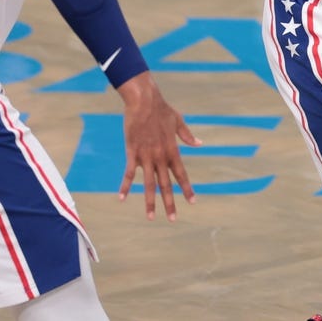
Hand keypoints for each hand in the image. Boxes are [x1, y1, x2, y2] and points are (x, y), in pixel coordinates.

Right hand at [116, 73, 200, 220]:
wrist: (144, 101)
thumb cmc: (161, 109)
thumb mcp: (178, 121)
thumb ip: (187, 135)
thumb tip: (200, 144)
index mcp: (172, 150)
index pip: (181, 174)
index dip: (187, 189)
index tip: (192, 202)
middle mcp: (160, 156)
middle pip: (166, 184)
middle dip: (170, 203)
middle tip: (173, 219)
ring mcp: (145, 156)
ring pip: (148, 184)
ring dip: (150, 202)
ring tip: (151, 217)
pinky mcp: (132, 152)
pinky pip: (128, 173)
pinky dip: (125, 187)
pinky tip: (121, 198)